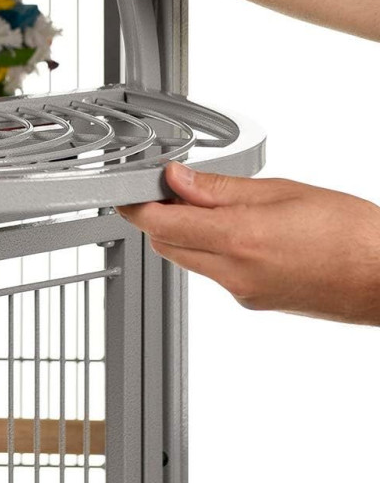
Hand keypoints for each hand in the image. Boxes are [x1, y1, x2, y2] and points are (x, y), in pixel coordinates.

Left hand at [118, 162, 379, 324]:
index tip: (129, 191)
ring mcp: (243, 293)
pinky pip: (214, 273)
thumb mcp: (282, 191)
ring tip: (209, 203)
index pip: (162, 224)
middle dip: (159, 217)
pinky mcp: (254, 302)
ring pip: (188, 259)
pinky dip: (211, 249)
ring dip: (184, 233)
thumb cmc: (352, 233)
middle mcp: (235, 273)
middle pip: (168, 245)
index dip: (137, 205)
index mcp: (240, 240)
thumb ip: (222, 188)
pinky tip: (238, 229)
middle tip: (170, 188)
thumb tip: (178, 180)